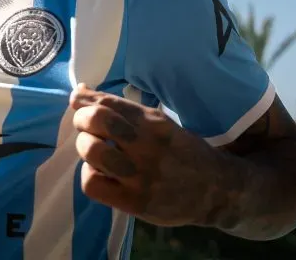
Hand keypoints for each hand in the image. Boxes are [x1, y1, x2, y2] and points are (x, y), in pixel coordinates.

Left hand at [69, 83, 234, 227]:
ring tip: (94, 150)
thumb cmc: (184, 153)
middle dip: (82, 118)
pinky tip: (100, 173)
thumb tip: (82, 94)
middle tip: (85, 126)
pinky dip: (89, 174)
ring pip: (92, 151)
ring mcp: (140, 175)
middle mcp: (147, 145)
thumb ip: (126, 113)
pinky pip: (93, 184)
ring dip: (85, 146)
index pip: (109, 103)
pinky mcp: (135, 202)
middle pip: (96, 120)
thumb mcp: (162, 125)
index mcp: (154, 122)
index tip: (78, 99)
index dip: (85, 99)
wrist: (217, 191)